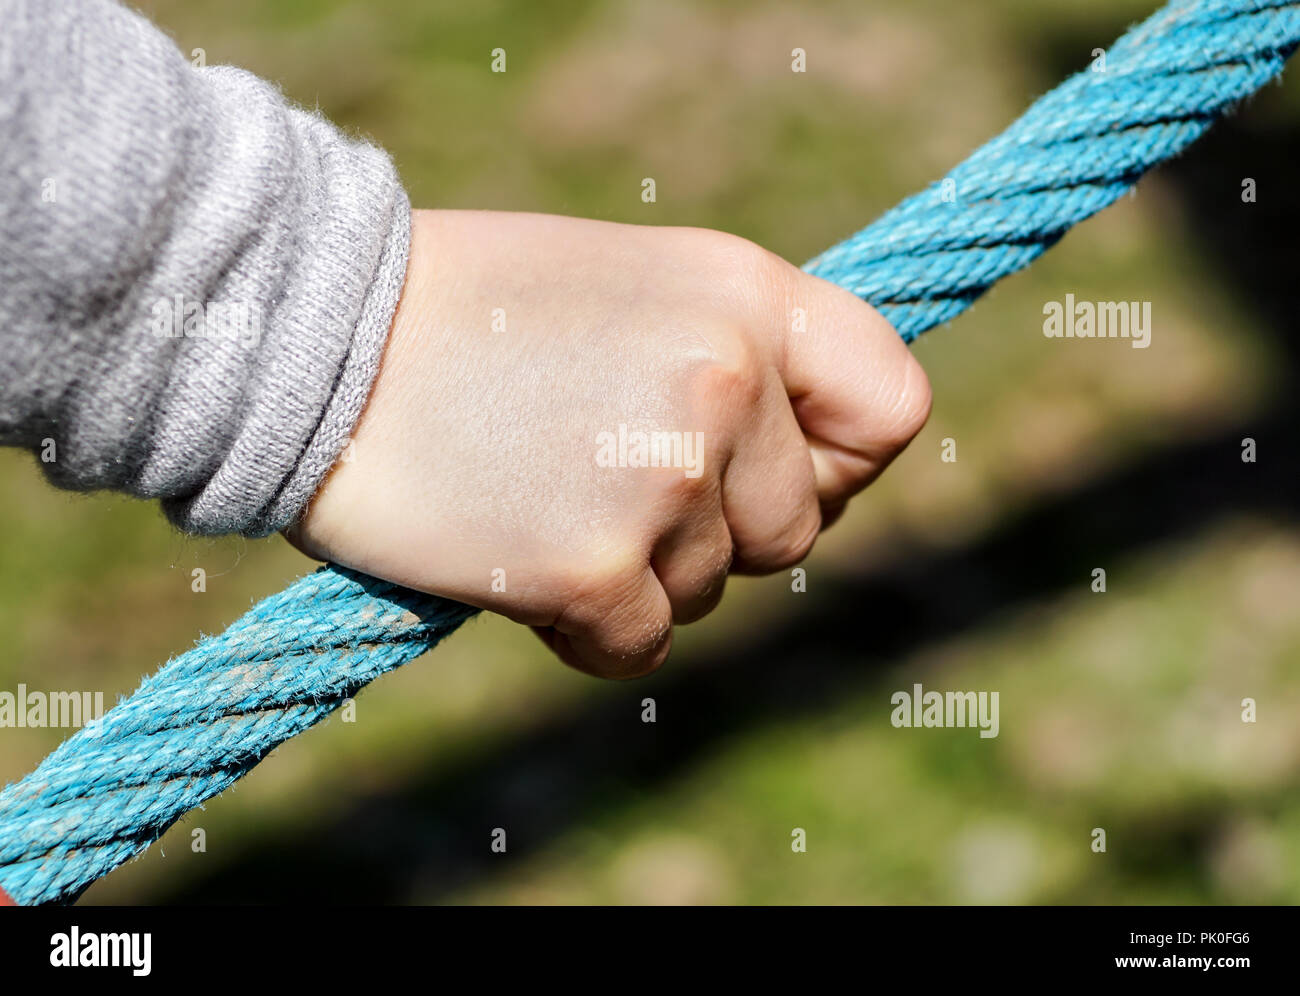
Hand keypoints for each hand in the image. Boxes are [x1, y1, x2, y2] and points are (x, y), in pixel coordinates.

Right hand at [287, 210, 930, 677]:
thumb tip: (795, 467)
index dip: (848, 463)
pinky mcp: (593, 567)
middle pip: (794, 530)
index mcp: (745, 295)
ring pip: (711, 590)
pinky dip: (587, 628)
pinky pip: (641, 647)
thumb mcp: (634, 289)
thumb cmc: (468, 310)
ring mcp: (664, 478)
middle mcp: (726, 382)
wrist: (311, 332)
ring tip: (540, 497)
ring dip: (640, 574)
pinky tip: (518, 560)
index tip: (790, 477)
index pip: (893, 407)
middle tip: (612, 488)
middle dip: (717, 534)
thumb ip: (730, 360)